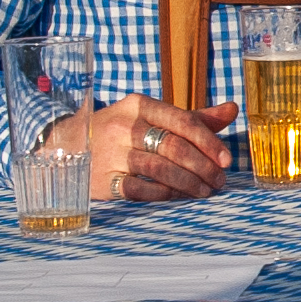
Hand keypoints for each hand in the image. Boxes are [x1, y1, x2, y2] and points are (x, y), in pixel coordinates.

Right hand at [92, 95, 238, 201]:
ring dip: (188, 183)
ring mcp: (111, 154)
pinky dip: (165, 194)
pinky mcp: (103, 180)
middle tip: (219, 180)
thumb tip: (233, 109)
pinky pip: (140, 189)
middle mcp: (123, 127)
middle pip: (173, 147)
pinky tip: (179, 196)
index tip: (226, 160)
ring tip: (205, 191)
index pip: (182, 121)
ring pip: (159, 169)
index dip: (208, 141)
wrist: (67, 145)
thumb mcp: (151, 116)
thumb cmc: (121, 131)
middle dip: (202, 166)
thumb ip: (192, 117)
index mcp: (140, 106)